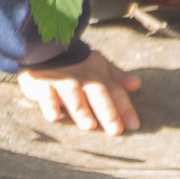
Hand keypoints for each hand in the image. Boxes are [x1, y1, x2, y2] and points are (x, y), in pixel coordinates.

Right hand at [16, 50, 142, 135]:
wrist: (44, 47)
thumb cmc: (76, 63)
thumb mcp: (99, 65)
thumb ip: (117, 76)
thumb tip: (137, 84)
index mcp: (98, 76)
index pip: (115, 92)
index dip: (125, 108)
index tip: (134, 126)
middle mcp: (83, 79)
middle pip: (98, 94)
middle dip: (108, 112)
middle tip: (116, 131)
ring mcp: (62, 81)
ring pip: (73, 96)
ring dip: (81, 110)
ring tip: (89, 126)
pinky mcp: (42, 84)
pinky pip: (46, 95)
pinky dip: (49, 105)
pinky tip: (54, 117)